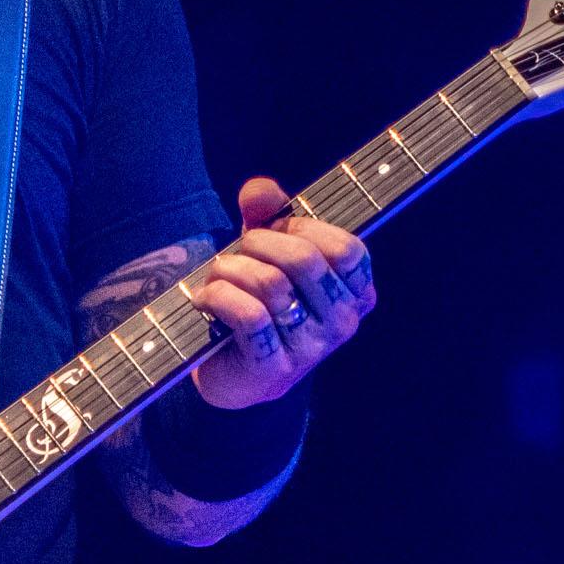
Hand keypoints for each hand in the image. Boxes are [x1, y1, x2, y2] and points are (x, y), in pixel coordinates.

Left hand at [184, 176, 377, 408]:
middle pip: (303, 259)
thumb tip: (259, 189)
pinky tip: (205, 298)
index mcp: (357, 292)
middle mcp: (343, 322)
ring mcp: (312, 348)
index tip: (275, 228)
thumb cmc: (260, 302)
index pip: (347, 247)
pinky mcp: (275, 368)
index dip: (303, 227)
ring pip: (270, 284)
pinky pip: (248, 314)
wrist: (236, 374)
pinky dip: (218, 296)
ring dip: (230, 269)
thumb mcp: (268, 250)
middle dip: (259, 243)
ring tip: (216, 274)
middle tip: (238, 250)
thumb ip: (268, 212)